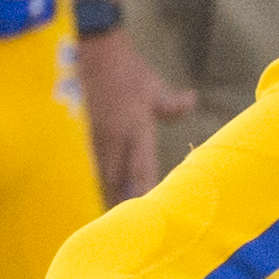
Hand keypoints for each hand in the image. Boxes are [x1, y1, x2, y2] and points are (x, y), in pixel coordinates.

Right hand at [75, 28, 190, 203]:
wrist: (95, 53)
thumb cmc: (128, 70)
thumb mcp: (154, 86)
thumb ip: (172, 104)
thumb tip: (192, 101)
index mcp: (135, 127)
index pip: (141, 167)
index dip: (145, 191)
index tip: (150, 211)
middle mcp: (114, 137)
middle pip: (117, 180)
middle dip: (122, 203)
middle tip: (129, 226)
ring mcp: (97, 137)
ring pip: (103, 174)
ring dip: (109, 194)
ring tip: (114, 218)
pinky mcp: (87, 134)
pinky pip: (94, 164)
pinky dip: (100, 180)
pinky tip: (102, 192)